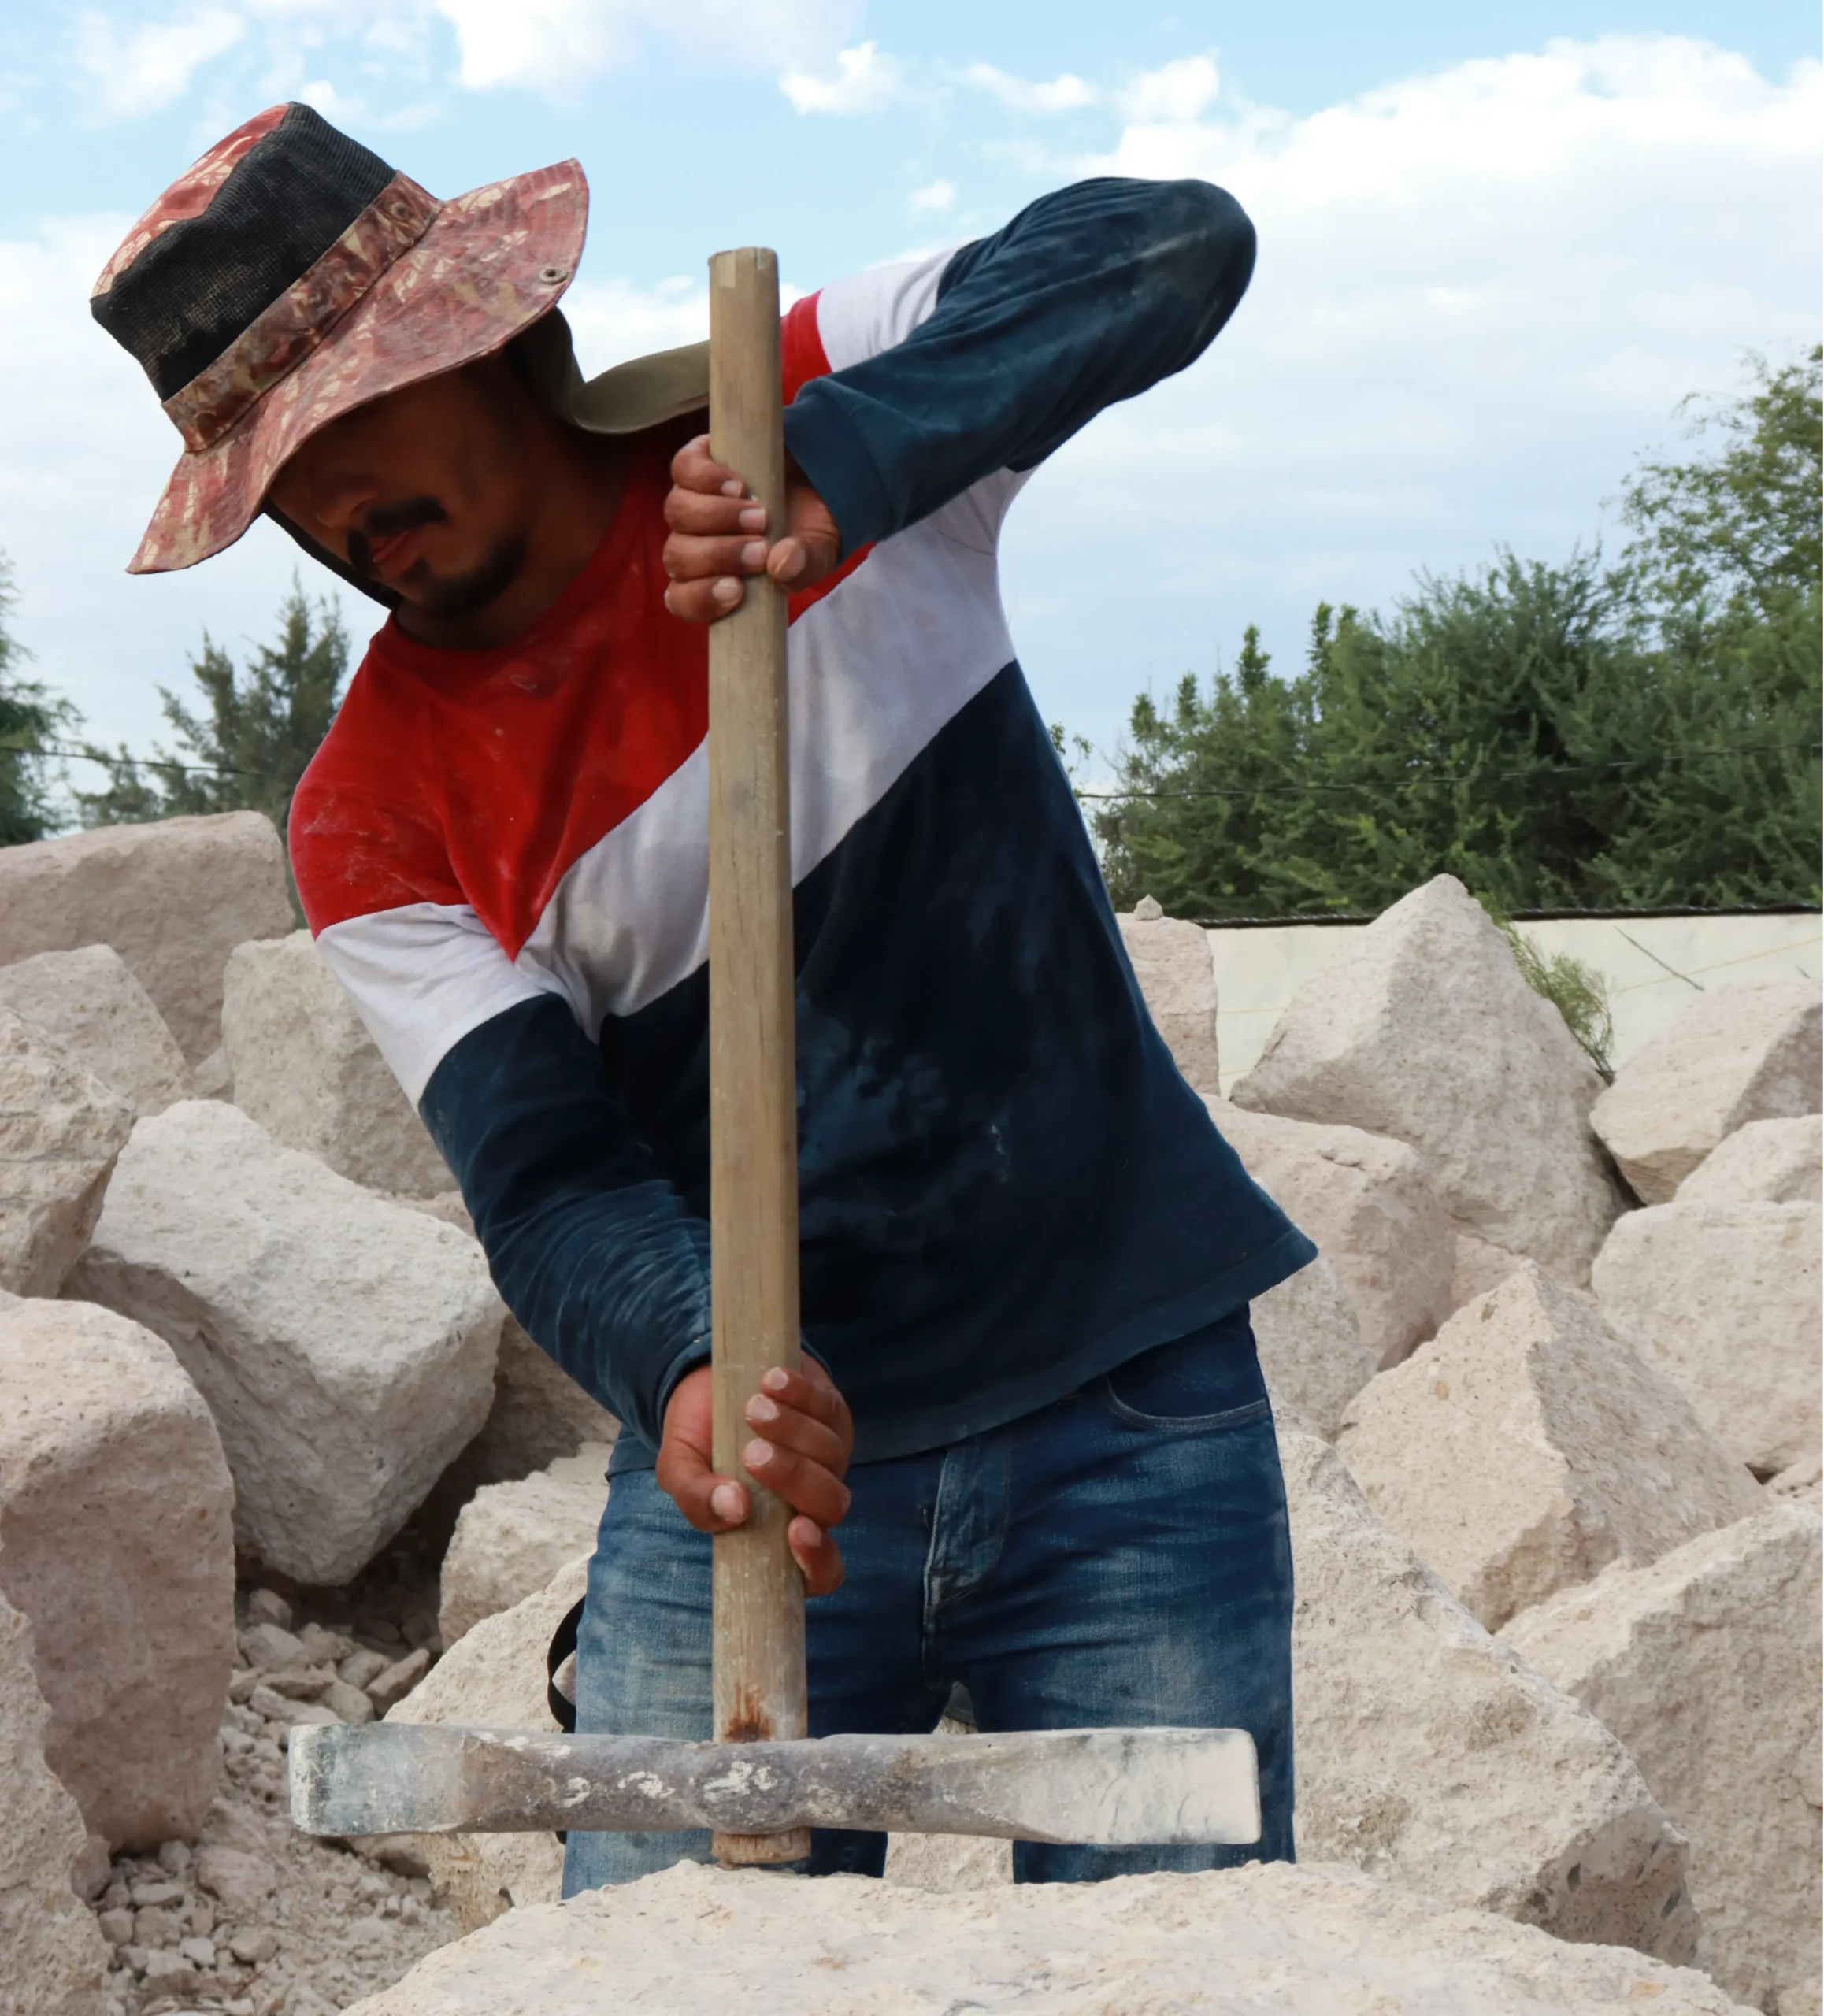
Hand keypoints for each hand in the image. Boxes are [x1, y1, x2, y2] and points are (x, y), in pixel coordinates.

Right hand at [654, 1358, 853, 1593]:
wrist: (705, 1379)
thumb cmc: (697, 1439)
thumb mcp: (679, 1469)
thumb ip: (696, 1498)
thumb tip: (733, 1511)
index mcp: (777, 1532)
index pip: (820, 1571)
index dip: (818, 1561)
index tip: (795, 1532)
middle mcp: (810, 1500)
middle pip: (830, 1505)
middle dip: (794, 1477)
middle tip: (752, 1454)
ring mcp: (828, 1457)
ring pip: (831, 1454)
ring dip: (792, 1430)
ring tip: (752, 1409)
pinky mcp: (832, 1413)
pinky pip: (830, 1409)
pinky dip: (801, 1395)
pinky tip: (771, 1381)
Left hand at [661, 434, 840, 622]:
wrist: (815, 472)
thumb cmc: (808, 524)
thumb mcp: (818, 551)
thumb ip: (805, 566)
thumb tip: (780, 567)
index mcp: (714, 577)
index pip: (683, 599)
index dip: (700, 598)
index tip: (737, 591)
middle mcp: (694, 541)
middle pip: (678, 557)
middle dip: (719, 556)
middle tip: (761, 550)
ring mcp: (690, 500)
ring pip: (678, 513)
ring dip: (718, 516)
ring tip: (760, 516)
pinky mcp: (695, 462)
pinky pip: (683, 470)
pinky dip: (707, 478)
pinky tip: (738, 485)